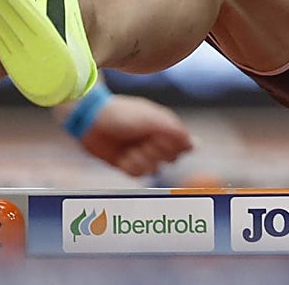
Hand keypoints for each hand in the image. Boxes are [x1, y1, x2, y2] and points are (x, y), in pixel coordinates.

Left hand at [76, 94, 193, 176]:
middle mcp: (155, 140)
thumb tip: (196, 146)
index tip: (160, 137)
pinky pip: (137, 174)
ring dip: (141, 160)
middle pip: (170, 159)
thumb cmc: (124, 114)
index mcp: (165, 128)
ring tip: (130, 149)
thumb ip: (175, 133)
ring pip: (154, 169)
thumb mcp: (153, 120)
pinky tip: (121, 156)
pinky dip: (129, 166)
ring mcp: (141, 152)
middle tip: (144, 142)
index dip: (173, 145)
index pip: (182, 145)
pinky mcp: (127, 163)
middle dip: (157, 153)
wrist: (92, 120)